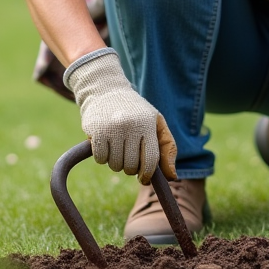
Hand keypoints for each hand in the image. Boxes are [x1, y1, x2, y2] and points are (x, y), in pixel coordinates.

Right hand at [66, 49, 177, 183]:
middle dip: (130, 168)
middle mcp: (131, 125)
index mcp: (148, 124)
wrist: (105, 90)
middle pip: (131, 166)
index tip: (143, 178)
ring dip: (115, 163)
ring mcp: (112, 128)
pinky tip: (105, 145)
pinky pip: (100, 159)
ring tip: (116, 148)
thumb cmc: (136, 112)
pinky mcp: (96, 130)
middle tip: (128, 157)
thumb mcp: (156, 123)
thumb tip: (172, 176)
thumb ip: (167, 149)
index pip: (151, 160)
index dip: (147, 174)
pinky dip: (102, 158)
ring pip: (115, 164)